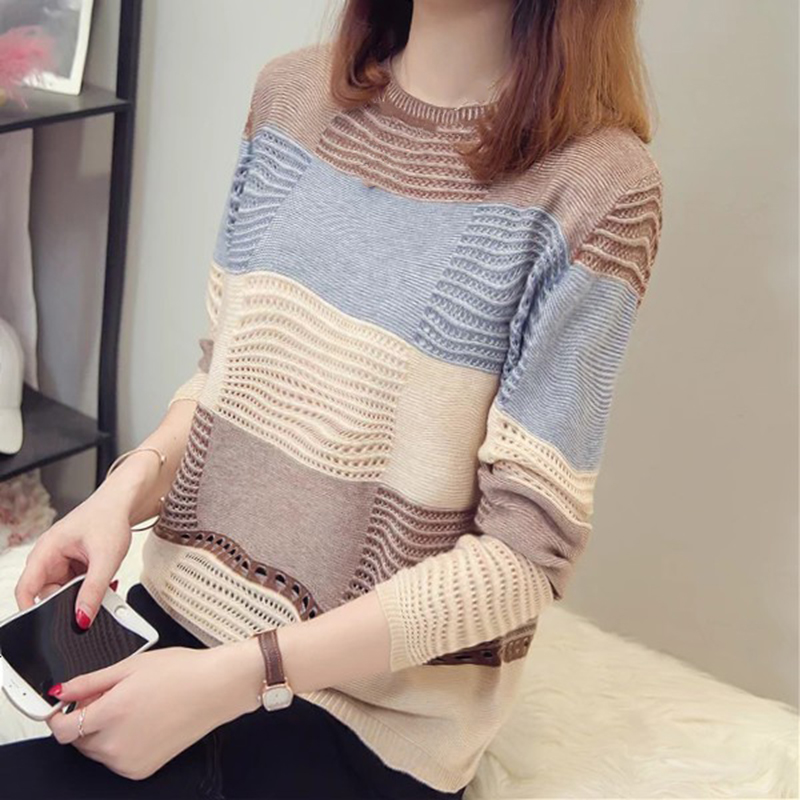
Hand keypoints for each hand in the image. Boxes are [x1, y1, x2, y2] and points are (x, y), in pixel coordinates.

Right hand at [14, 487, 133, 627]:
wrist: (122, 503)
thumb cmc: (109, 518)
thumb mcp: (105, 558)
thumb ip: (94, 590)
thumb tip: (82, 618)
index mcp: (46, 551)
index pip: (25, 589)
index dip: (30, 611)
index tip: (45, 627)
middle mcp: (49, 557)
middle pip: (48, 594)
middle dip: (68, 603)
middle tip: (91, 603)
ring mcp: (61, 562)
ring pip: (65, 592)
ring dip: (83, 595)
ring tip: (104, 585)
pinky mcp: (74, 565)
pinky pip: (76, 586)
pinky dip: (90, 588)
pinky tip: (105, 582)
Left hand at [46, 641, 263, 779]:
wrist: (215, 688)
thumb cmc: (181, 672)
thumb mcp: (130, 666)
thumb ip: (90, 682)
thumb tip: (62, 691)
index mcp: (111, 714)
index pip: (62, 730)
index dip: (59, 716)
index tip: (63, 707)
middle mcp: (116, 745)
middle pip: (79, 740)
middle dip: (86, 718)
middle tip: (110, 694)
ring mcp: (129, 761)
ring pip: (97, 750)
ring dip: (102, 731)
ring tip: (131, 705)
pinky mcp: (142, 769)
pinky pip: (116, 759)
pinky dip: (120, 743)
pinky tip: (142, 720)